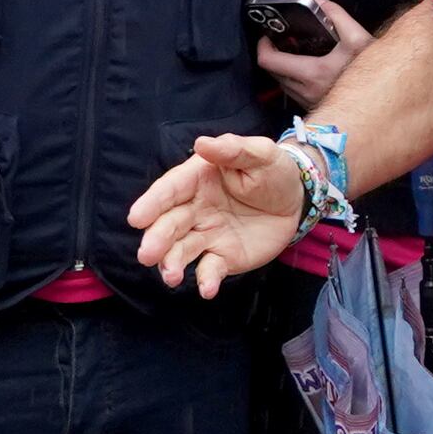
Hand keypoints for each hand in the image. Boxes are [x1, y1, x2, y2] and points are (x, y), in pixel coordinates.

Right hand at [134, 133, 315, 290]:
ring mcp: (207, 234)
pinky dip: (206, 280)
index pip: (170, 190)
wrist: (296, 200)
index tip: (136, 218)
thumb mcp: (261, 154)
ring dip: (172, 263)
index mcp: (197, 179)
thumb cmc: (273, 171)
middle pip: (169, 224)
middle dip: (156, 239)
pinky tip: (207, 290)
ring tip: (171, 277)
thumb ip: (233, 150)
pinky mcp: (222, 257)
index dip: (152, 203)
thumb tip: (202, 144)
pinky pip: (210, 269)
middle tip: (147, 255)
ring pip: (182, 249)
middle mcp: (195, 208)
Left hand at [257, 0, 374, 111]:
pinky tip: (309, 70)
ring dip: (283, 70)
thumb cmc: (372, 68)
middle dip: (274, 56)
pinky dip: (294, 81)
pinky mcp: (317, 109)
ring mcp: (310, 102)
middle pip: (273, 73)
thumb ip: (336, 15)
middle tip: (283, 42)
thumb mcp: (357, 36)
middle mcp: (306, 92)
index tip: (268, 36)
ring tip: (296, 54)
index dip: (263, 46)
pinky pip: (295, 94)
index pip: (269, 61)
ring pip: (283, 86)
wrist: (385, 96)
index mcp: (312, 73)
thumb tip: (319, 1)